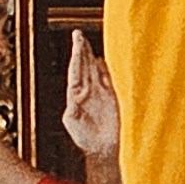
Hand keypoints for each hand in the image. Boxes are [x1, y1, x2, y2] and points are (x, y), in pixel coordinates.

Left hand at [61, 31, 120, 165]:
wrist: (103, 149)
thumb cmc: (86, 138)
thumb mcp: (72, 123)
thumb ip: (71, 110)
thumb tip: (72, 100)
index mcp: (76, 95)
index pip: (75, 71)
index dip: (76, 56)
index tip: (76, 41)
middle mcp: (88, 91)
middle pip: (84, 66)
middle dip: (81, 50)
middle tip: (78, 34)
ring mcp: (100, 93)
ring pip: (96, 70)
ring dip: (92, 57)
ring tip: (88, 43)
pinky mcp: (113, 97)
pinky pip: (109, 80)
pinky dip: (106, 70)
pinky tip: (103, 60)